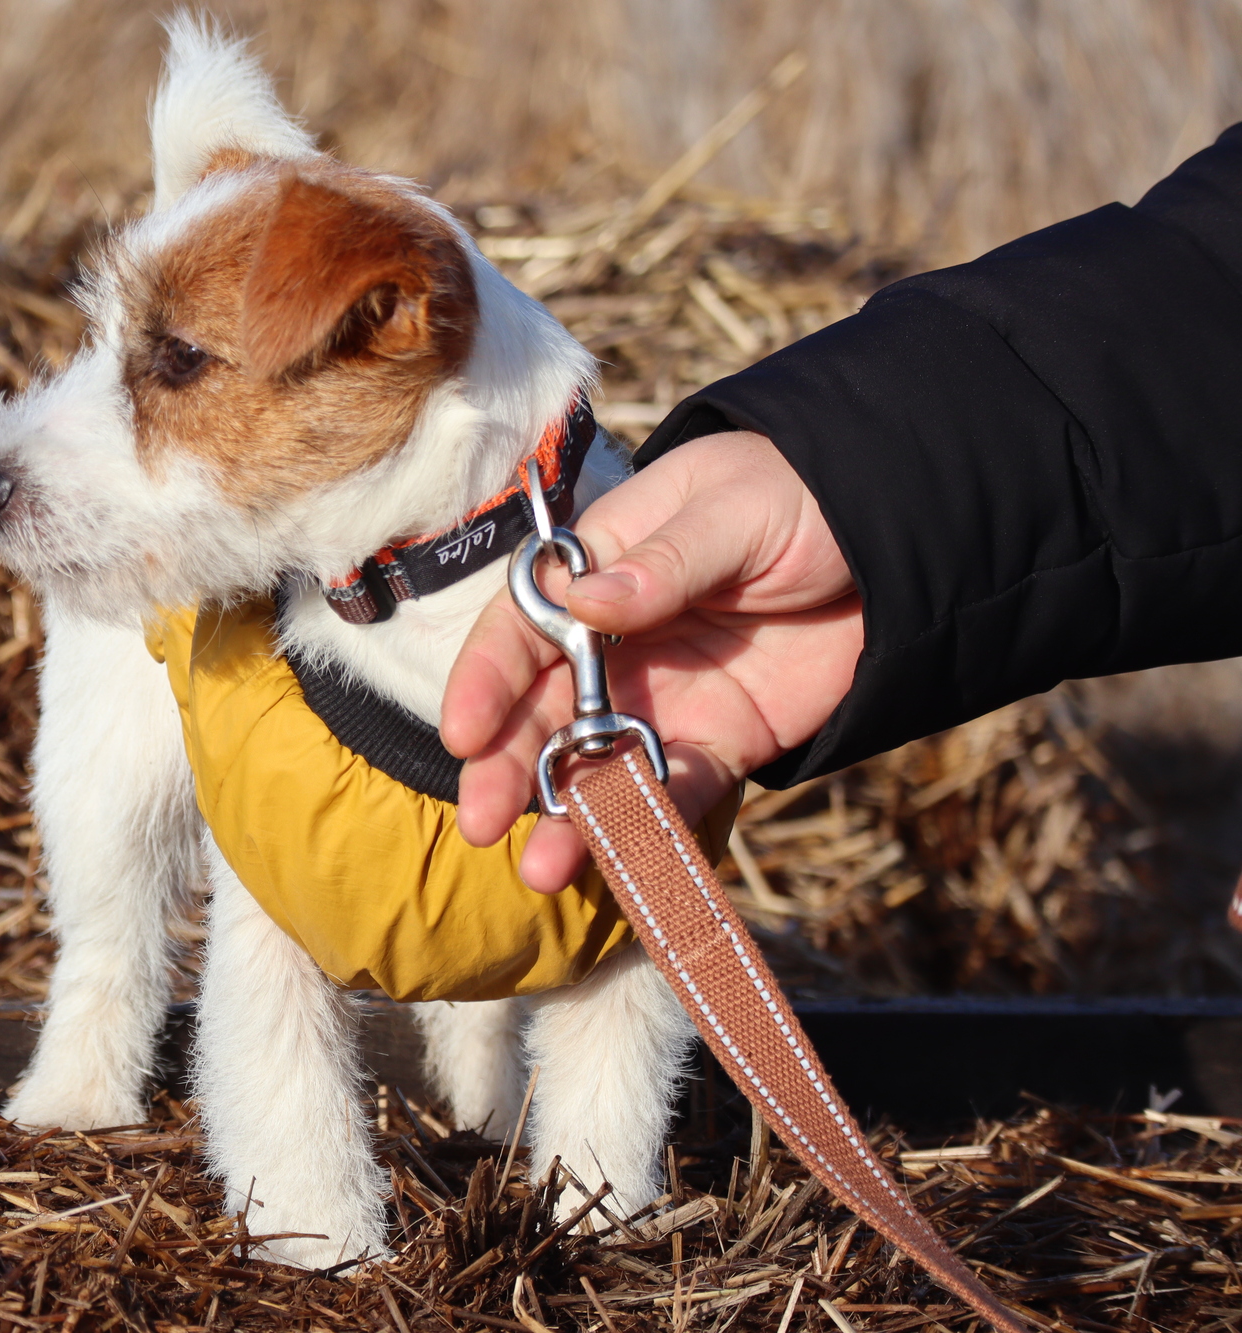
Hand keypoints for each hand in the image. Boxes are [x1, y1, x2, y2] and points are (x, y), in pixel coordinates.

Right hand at [441, 430, 862, 891]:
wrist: (899, 538)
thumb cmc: (797, 494)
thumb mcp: (731, 510)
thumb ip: (662, 563)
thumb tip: (586, 602)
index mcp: (599, 572)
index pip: (522, 630)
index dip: (487, 680)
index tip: (465, 732)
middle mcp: (615, 644)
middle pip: (543, 712)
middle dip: (509, 767)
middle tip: (482, 821)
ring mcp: (665, 698)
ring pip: (599, 765)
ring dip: (570, 816)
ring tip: (546, 869)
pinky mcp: (722, 741)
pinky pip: (679, 790)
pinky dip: (655, 825)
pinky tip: (633, 858)